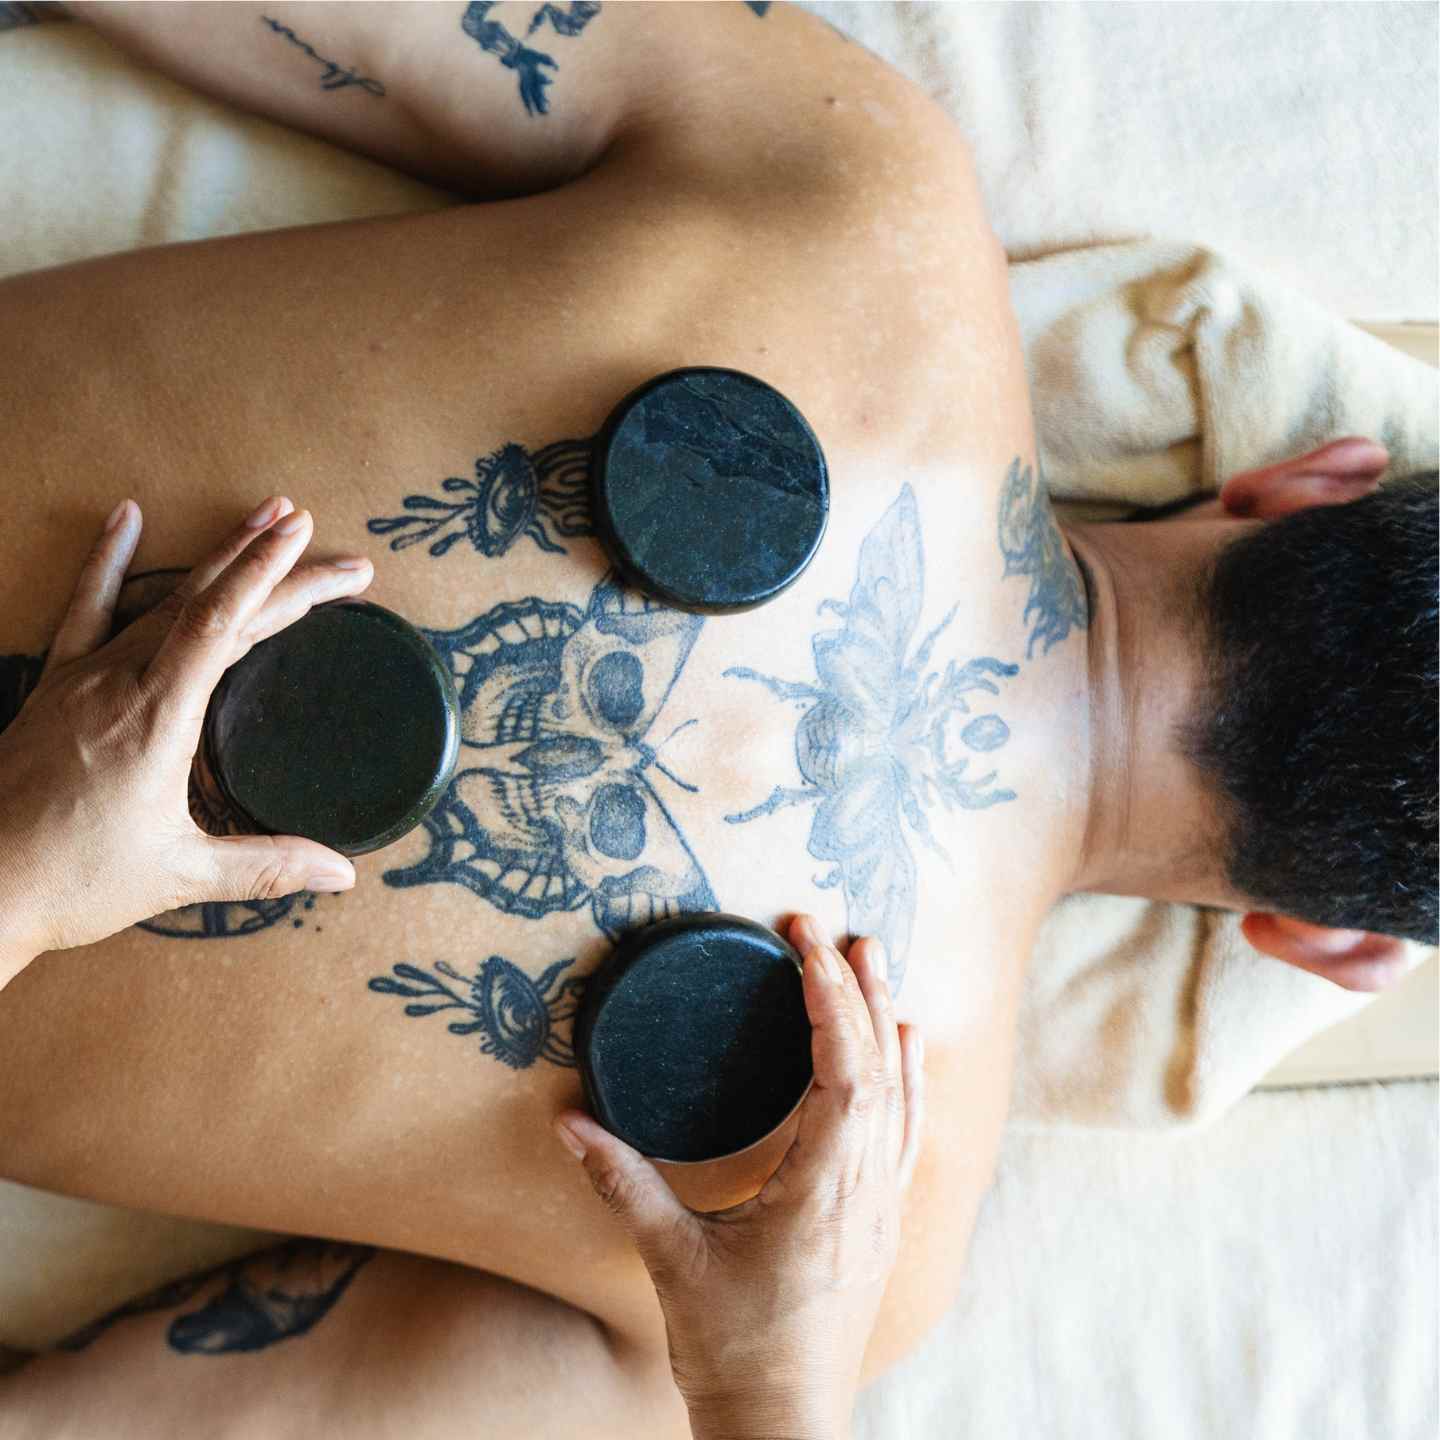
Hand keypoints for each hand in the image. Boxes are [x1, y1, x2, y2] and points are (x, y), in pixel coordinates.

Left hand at [0, 495, 373, 981]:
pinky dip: (106, 560)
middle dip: (271, 565)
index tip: (304, 537)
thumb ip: (268, 866)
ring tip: (264, 517)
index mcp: (156, 720)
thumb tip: (344, 875)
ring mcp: (81, 678)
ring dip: (217, 556)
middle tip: (325, 542)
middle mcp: (117, 683)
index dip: (267, 575)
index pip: (221, 625)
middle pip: (206, 602)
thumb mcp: (180, 875)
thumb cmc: (71, 883)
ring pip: (159, 597)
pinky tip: (127, 517)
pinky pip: (85, 607)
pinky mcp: (54, 685)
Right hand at [554, 915, 924, 1439]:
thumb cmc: (735, 1351)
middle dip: (858, 993)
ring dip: (888, 1024)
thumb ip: (622, 1183)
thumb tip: (568, 1122)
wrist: (783, 1428)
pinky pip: (907, 1131)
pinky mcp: (880, 1221)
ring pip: (902, 1096)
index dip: (831, 1003)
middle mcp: (865, 1191)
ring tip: (875, 964)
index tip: (810, 945)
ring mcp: (882, 1207)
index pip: (844, 1074)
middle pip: (880, 1071)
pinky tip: (907, 1048)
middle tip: (837, 931)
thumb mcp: (671, 1261)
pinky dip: (906, 1078)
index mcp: (823, 1192)